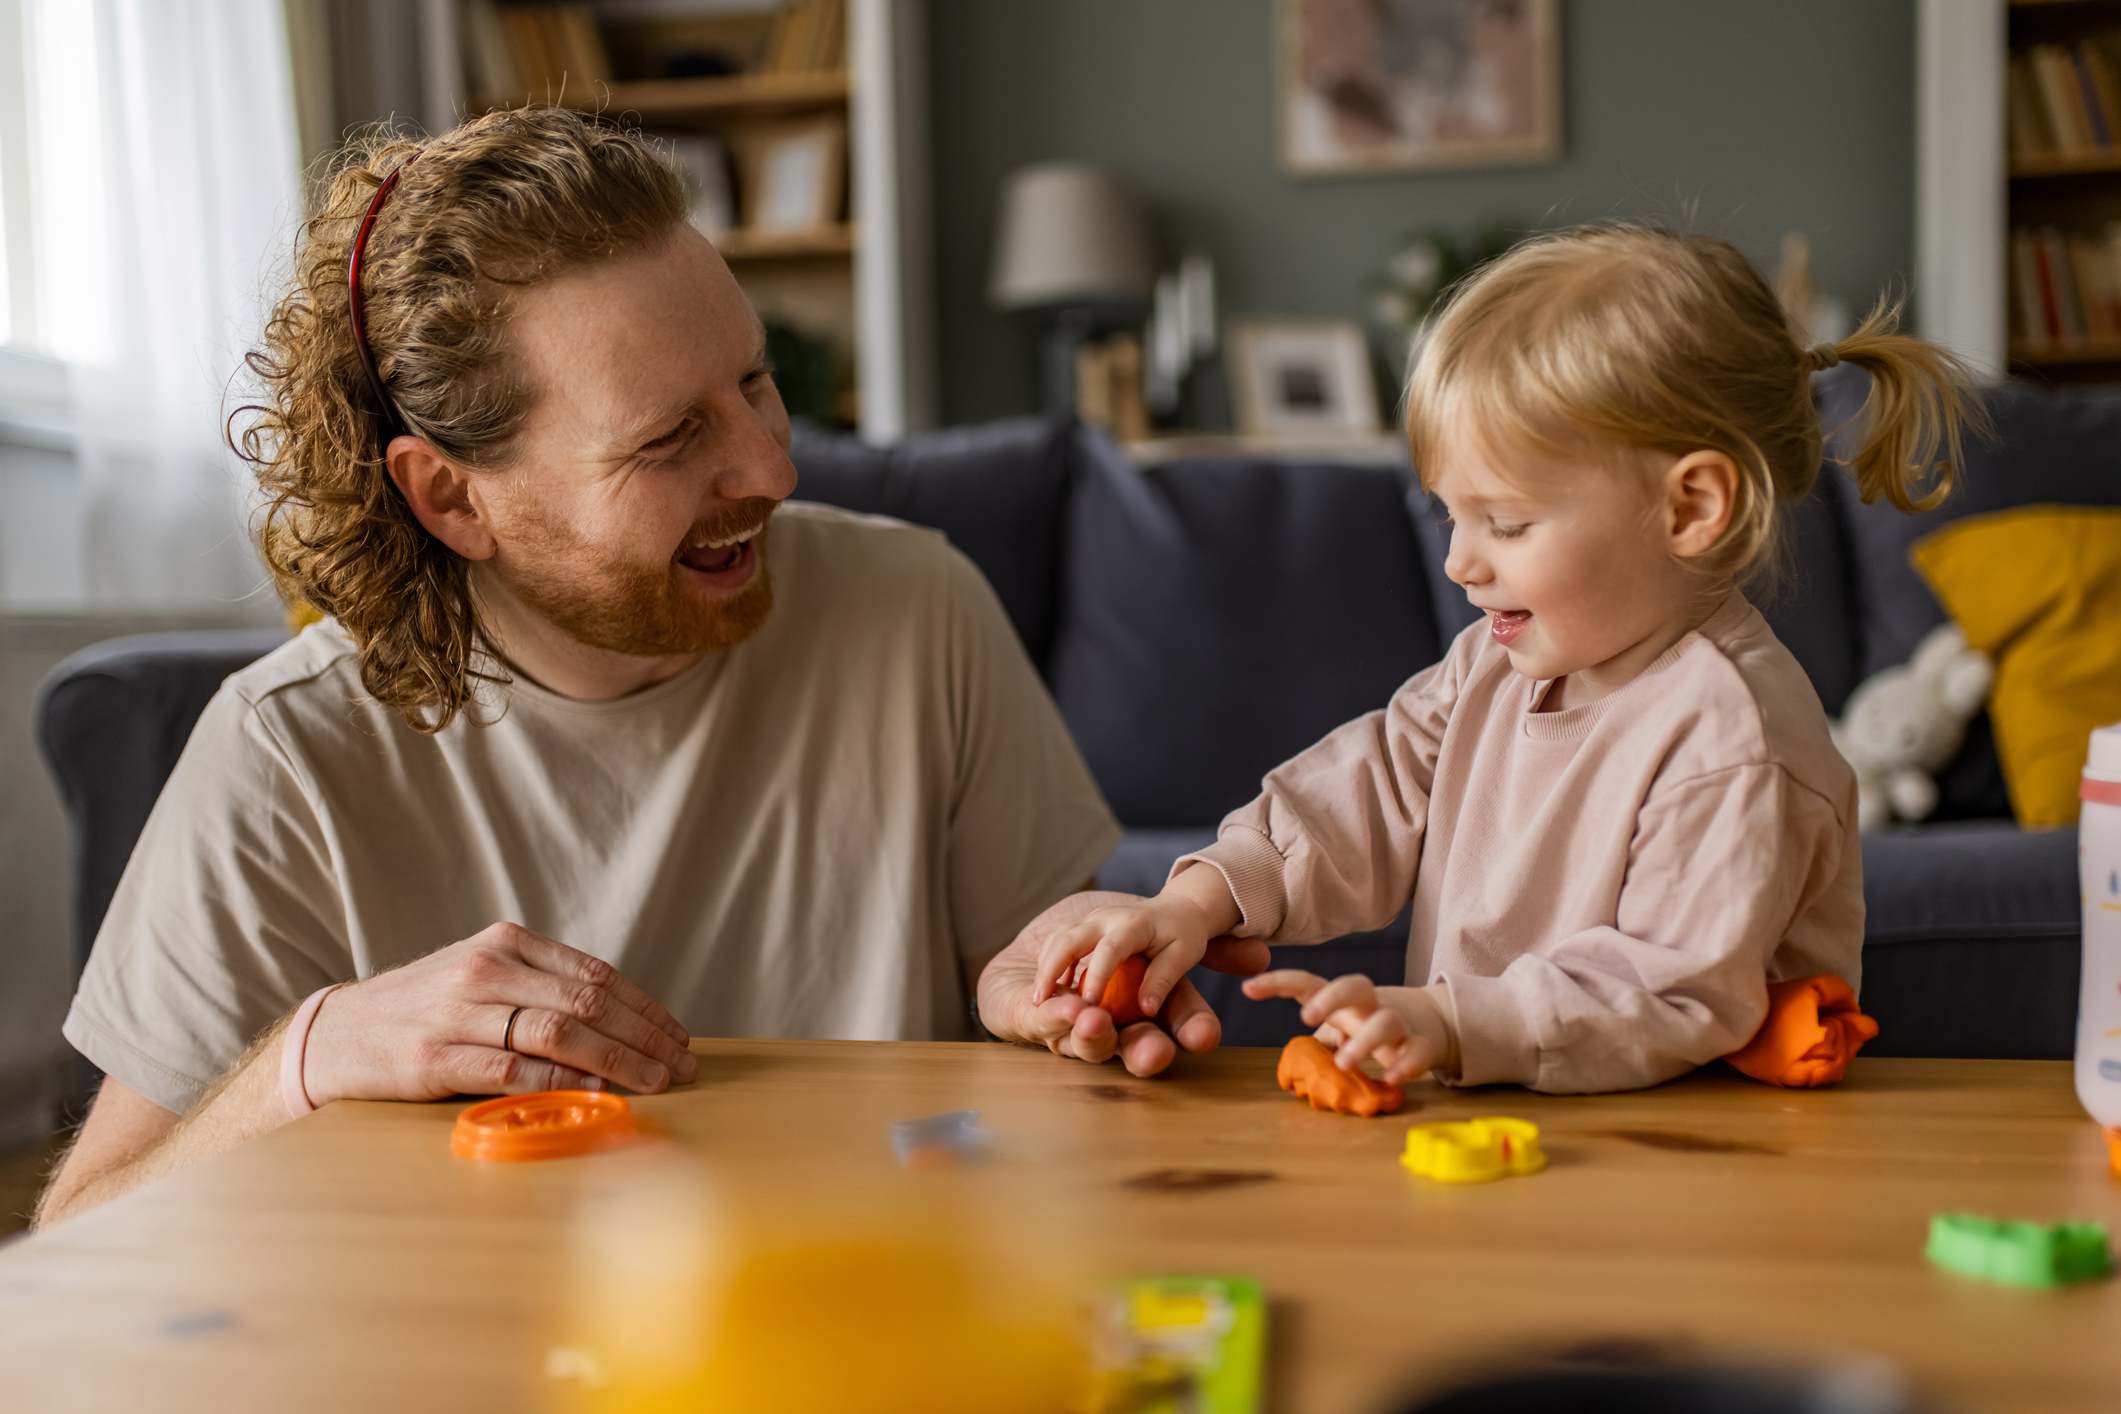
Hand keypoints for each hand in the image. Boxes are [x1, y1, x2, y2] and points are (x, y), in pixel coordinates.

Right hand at [302, 922, 699, 1103]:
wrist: (337, 1033)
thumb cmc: (424, 1009)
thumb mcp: (483, 977)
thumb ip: (542, 989)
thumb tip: (623, 1023)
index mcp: (505, 943)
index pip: (595, 975)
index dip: (645, 1007)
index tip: (678, 1035)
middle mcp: (485, 970)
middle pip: (588, 1003)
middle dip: (645, 1036)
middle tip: (681, 1064)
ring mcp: (458, 1013)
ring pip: (560, 1032)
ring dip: (618, 1061)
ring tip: (653, 1081)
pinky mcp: (434, 1057)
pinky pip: (513, 1070)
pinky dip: (560, 1081)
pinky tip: (594, 1091)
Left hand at [980, 891, 1269, 1076]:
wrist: (1040, 951)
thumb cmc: (1108, 945)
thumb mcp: (1163, 943)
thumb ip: (1212, 951)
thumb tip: (1261, 955)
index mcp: (1152, 1011)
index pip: (1181, 1026)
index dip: (1193, 1031)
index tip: (1204, 1038)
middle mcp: (1119, 1029)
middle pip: (1138, 1049)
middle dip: (1146, 1053)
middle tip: (1155, 1052)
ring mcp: (1076, 1033)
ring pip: (1089, 1044)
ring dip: (1093, 1034)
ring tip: (1093, 1018)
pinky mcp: (1033, 1024)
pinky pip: (1043, 1023)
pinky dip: (1048, 1014)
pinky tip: (1047, 1003)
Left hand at [1241, 971, 1455, 1083]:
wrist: (1428, 1022)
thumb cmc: (1367, 1027)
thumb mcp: (1338, 1031)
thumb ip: (1315, 1049)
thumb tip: (1290, 1077)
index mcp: (1341, 1002)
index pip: (1309, 983)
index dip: (1278, 982)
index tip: (1247, 989)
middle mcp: (1369, 1007)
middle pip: (1356, 985)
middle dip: (1330, 997)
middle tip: (1305, 1016)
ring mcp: (1398, 1024)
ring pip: (1386, 1020)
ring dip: (1364, 1040)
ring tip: (1344, 1063)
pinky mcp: (1420, 1046)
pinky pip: (1419, 1049)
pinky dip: (1408, 1063)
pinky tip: (1392, 1078)